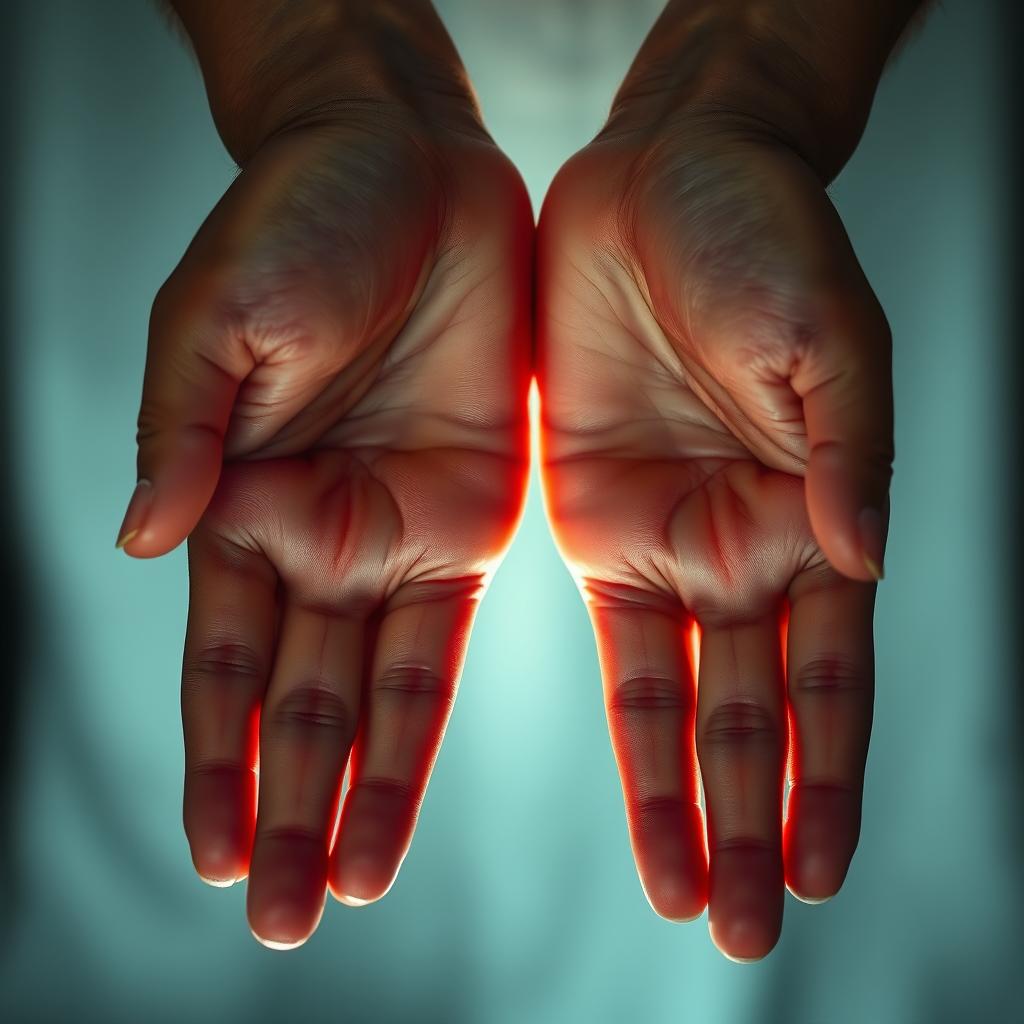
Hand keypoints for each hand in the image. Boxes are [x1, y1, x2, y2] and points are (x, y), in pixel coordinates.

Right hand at [121, 100, 530, 944]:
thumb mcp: (221, 317)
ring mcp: (393, 536)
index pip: (215, 658)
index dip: (209, 757)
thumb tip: (137, 543)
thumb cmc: (302, 220)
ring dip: (356, 792)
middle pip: (290, 702)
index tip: (205, 848)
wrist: (412, 168)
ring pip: (370, 695)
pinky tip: (402, 789)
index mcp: (235, 498)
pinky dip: (426, 717)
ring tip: (341, 888)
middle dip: (280, 809)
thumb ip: (182, 433)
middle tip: (272, 920)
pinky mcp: (471, 517)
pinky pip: (449, 637)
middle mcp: (311, 537)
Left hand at [538, 110, 888, 958]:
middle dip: (755, 821)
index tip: (823, 871)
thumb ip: (849, 452)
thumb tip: (865, 559)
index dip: (829, 774)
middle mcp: (748, 549)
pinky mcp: (591, 519)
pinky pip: (606, 639)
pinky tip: (635, 794)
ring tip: (690, 895)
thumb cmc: (761, 239)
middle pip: (755, 715)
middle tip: (749, 930)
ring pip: (679, 702)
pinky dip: (622, 721)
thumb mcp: (824, 335)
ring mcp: (668, 543)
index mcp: (818, 516)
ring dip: (685, 801)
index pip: (832, 677)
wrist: (661, 182)